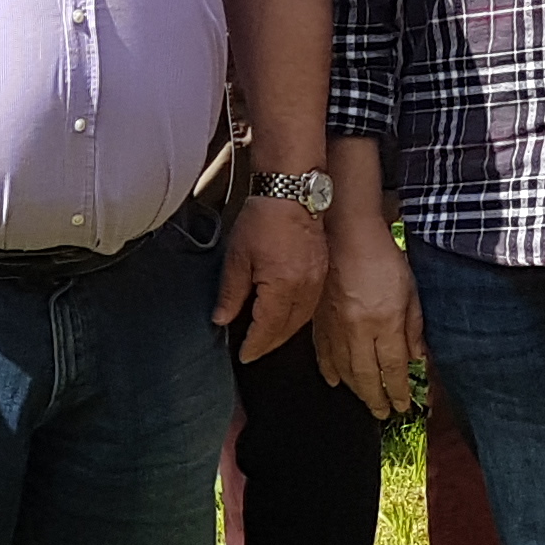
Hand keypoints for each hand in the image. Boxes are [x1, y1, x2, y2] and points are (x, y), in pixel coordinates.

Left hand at [212, 195, 326, 363]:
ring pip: (302, 319)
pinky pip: (310, 304)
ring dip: (285, 332)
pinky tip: (286, 315)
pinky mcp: (322, 270)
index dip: (254, 345)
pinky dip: (297, 315)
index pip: (267, 328)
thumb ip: (230, 293)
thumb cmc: (264, 218)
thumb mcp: (237, 258)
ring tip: (268, 338)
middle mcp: (305, 288)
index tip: (244, 354)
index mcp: (283, 287)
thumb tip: (222, 319)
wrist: (291, 190)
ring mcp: (317, 279)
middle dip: (270, 343)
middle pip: (288, 329)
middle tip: (254, 350)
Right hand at [313, 220, 424, 418]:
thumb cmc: (381, 257)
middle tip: (382, 413)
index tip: (402, 405)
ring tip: (364, 402)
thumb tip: (417, 359)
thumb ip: (413, 328)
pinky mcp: (318, 319)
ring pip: (343, 369)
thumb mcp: (410, 291)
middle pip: (366, 376)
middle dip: (375, 399)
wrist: (345, 233)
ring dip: (354, 390)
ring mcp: (334, 326)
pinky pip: (322, 352)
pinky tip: (334, 380)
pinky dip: (329, 369)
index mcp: (385, 321)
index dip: (398, 391)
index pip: (393, 368)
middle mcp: (358, 330)